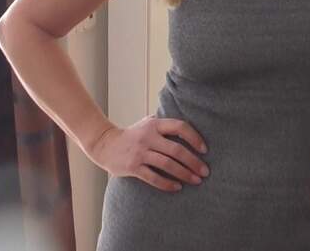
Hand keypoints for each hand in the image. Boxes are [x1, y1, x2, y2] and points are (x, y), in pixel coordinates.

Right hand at [86, 115, 209, 192]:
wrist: (105, 144)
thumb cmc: (132, 134)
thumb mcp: (146, 122)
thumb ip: (164, 123)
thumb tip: (187, 127)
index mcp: (155, 124)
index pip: (180, 127)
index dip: (194, 138)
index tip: (204, 150)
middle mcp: (148, 137)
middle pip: (177, 150)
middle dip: (194, 162)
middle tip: (205, 172)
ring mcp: (140, 152)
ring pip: (167, 165)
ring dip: (184, 174)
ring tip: (196, 180)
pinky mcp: (133, 167)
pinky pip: (153, 177)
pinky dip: (167, 184)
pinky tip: (177, 187)